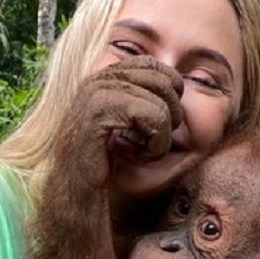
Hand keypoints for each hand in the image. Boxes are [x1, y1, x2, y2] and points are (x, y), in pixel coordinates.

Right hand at [64, 57, 196, 190]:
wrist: (74, 192)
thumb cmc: (106, 167)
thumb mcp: (132, 129)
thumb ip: (151, 102)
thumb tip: (185, 84)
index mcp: (105, 79)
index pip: (153, 66)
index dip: (170, 92)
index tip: (159, 125)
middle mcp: (99, 79)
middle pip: (164, 82)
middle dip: (170, 118)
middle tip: (150, 143)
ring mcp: (97, 92)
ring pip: (162, 103)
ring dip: (162, 137)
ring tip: (141, 153)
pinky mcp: (100, 111)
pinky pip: (152, 116)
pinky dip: (156, 144)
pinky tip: (138, 156)